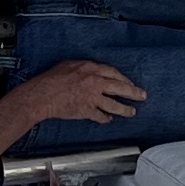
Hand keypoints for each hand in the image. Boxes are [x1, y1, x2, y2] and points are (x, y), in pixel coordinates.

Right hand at [25, 57, 147, 125]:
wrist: (42, 95)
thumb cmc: (51, 79)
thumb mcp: (69, 65)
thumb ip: (85, 68)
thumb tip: (92, 71)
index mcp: (91, 69)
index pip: (114, 73)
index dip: (124, 79)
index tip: (129, 83)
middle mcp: (95, 82)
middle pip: (120, 87)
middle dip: (134, 92)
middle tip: (142, 96)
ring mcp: (92, 98)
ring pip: (115, 105)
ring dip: (125, 109)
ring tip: (132, 112)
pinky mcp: (87, 110)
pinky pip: (101, 116)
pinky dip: (106, 119)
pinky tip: (109, 120)